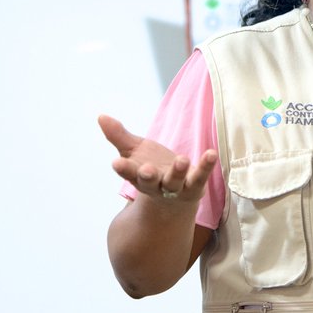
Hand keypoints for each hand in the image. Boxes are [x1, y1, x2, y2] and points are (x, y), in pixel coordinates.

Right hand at [98, 114, 216, 205]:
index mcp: (137, 176)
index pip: (128, 173)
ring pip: (175, 182)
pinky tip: (211, 154)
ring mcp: (176, 187)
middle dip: (148, 176)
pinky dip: (205, 166)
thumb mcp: (133, 151)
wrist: (174, 197)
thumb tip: (101, 116)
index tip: (116, 163)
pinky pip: (200, 177)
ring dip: (178, 172)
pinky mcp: (194, 186)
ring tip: (182, 159)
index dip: (123, 168)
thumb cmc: (151, 169)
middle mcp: (155, 184)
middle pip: (150, 182)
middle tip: (147, 170)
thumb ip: (118, 136)